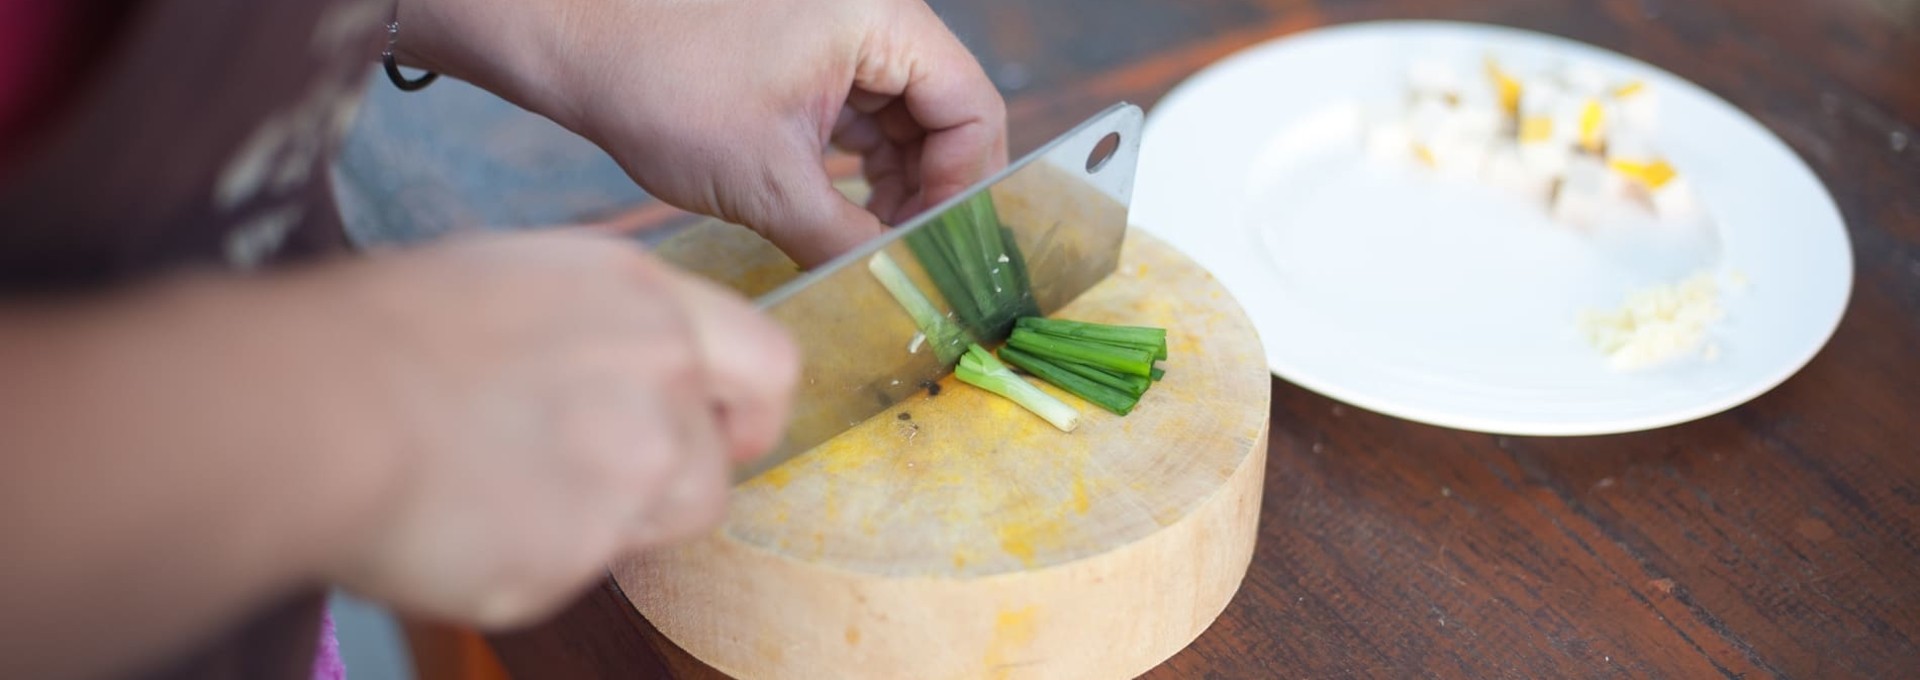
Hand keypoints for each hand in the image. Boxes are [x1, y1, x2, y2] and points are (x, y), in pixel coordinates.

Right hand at [314, 230, 796, 627]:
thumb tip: (617, 363)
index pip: (767, 363)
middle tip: (592, 474)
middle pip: (722, 462)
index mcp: (645, 301)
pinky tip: (468, 518)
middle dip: (673, 479)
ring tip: (515, 487)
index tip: (721, 431)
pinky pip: (581, 572)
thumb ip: (600, 327)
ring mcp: (631, 472)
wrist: (314, 404)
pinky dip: (534, 558)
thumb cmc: (381, 331)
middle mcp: (661, 381)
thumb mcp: (518, 279)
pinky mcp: (584, 554)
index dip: (748, 410)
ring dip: (613, 519)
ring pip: (670, 522)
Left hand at [398, 0, 1008, 267]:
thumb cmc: (659, 80)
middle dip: (930, 191)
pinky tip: (840, 211)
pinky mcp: (800, 49)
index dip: (966, 188)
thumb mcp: (767, 182)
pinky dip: (857, 163)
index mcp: (882, 20)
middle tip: (909, 260)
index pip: (972, 107)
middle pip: (944, 111)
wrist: (566, 34)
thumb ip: (849, 240)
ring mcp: (835, 29)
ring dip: (895, 183)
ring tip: (871, 244)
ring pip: (902, 116)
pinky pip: (858, 109)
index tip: (939, 250)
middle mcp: (871, 15)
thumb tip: (899, 289)